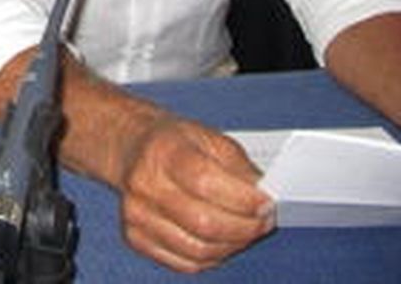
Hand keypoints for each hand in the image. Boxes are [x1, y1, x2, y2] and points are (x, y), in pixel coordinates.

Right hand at [110, 113, 274, 271]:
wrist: (133, 148)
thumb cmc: (173, 143)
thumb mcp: (210, 137)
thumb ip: (239, 166)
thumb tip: (263, 195)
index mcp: (164, 150)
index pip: (206, 182)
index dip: (243, 199)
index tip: (266, 203)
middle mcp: (145, 183)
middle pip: (203, 223)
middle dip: (245, 227)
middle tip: (263, 221)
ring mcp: (137, 214)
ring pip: (197, 249)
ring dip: (232, 245)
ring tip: (246, 231)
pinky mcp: (136, 237)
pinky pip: (185, 263)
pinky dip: (211, 257)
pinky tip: (222, 241)